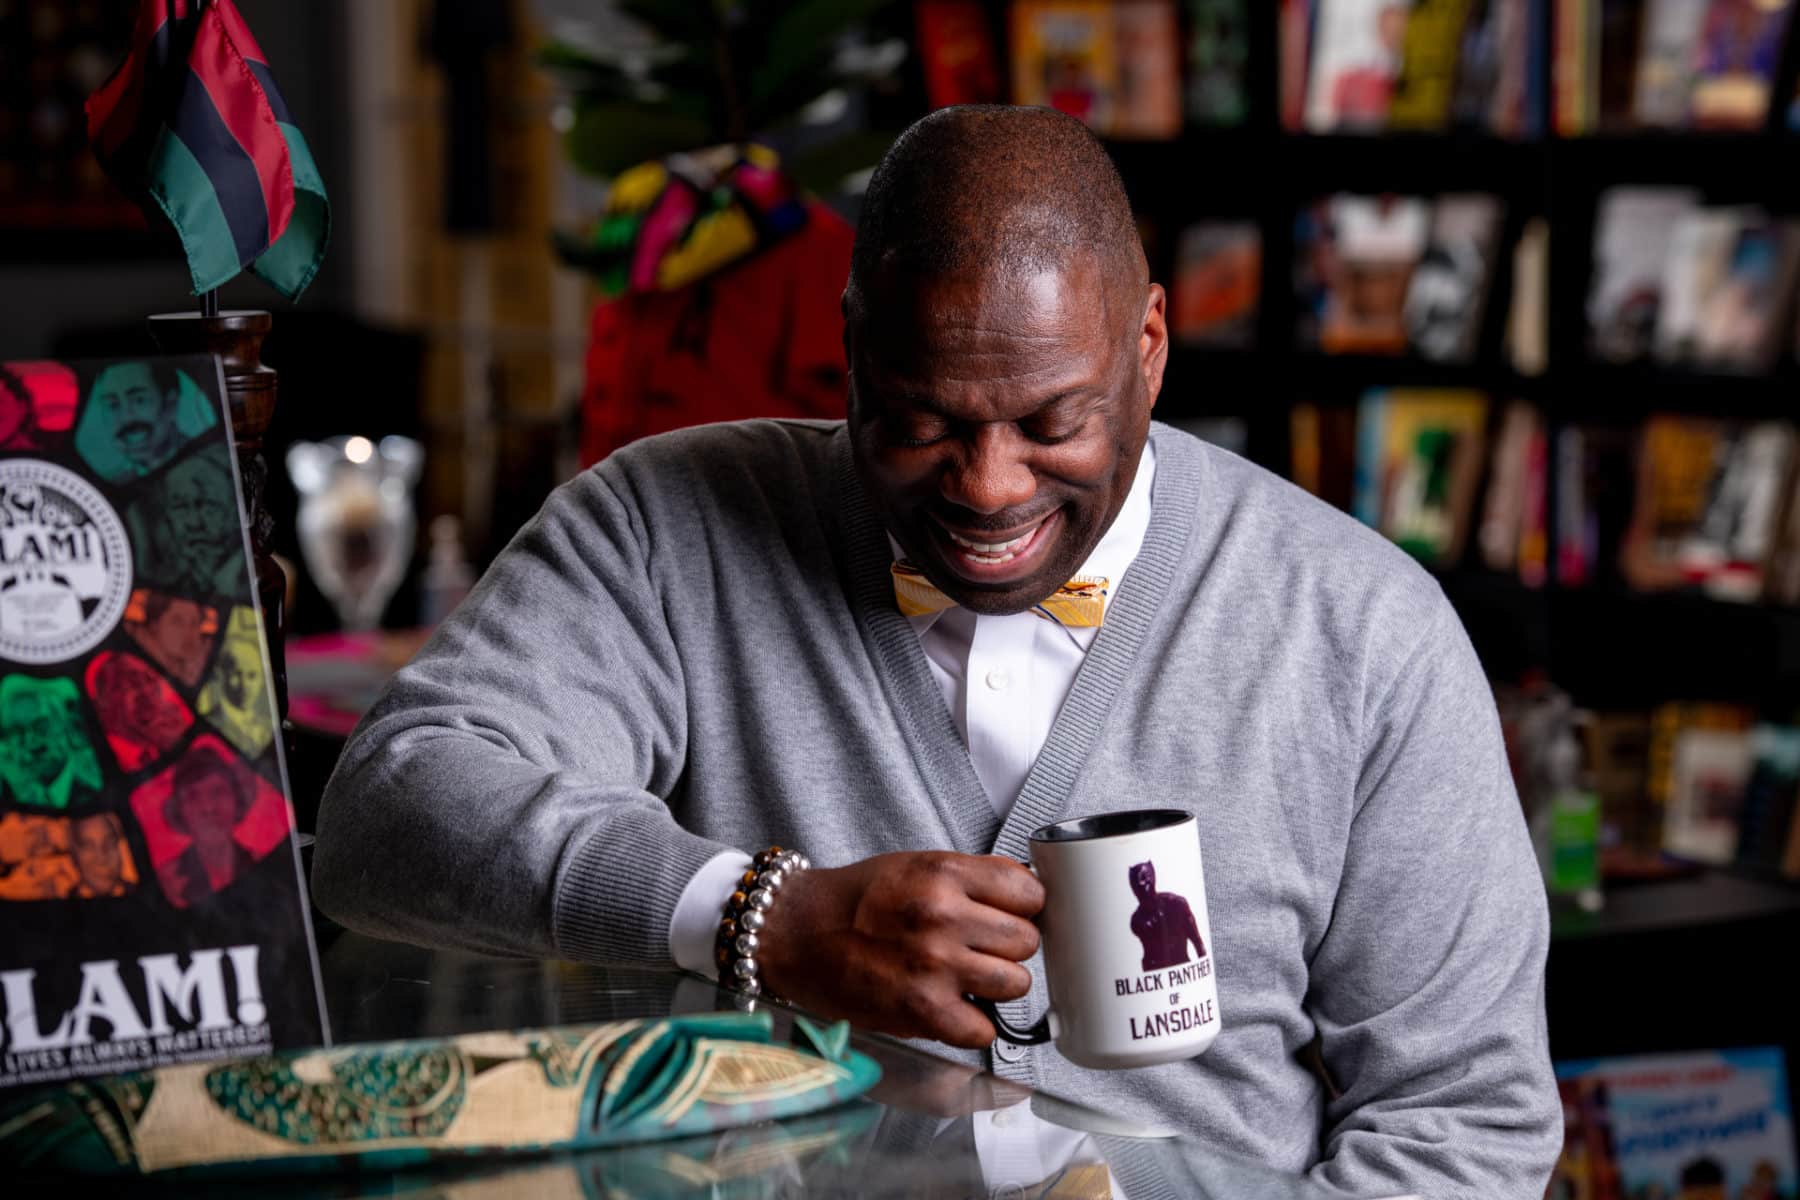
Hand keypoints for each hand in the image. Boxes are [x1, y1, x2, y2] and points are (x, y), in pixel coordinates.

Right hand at [757, 851, 1043, 1048]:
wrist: (796, 933)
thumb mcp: (916, 866)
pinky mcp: (921, 1010)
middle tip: (978, 947)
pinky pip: (983, 1030)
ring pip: (1016, 983)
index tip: (1010, 915)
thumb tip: (1027, 897)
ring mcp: (934, 965)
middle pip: (1027, 940)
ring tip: (965, 977)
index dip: (1024, 907)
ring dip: (996, 985)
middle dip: (1008, 947)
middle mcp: (942, 916)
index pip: (1031, 892)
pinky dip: (971, 1025)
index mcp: (943, 874)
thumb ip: (971, 880)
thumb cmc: (854, 901)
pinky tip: (952, 1008)